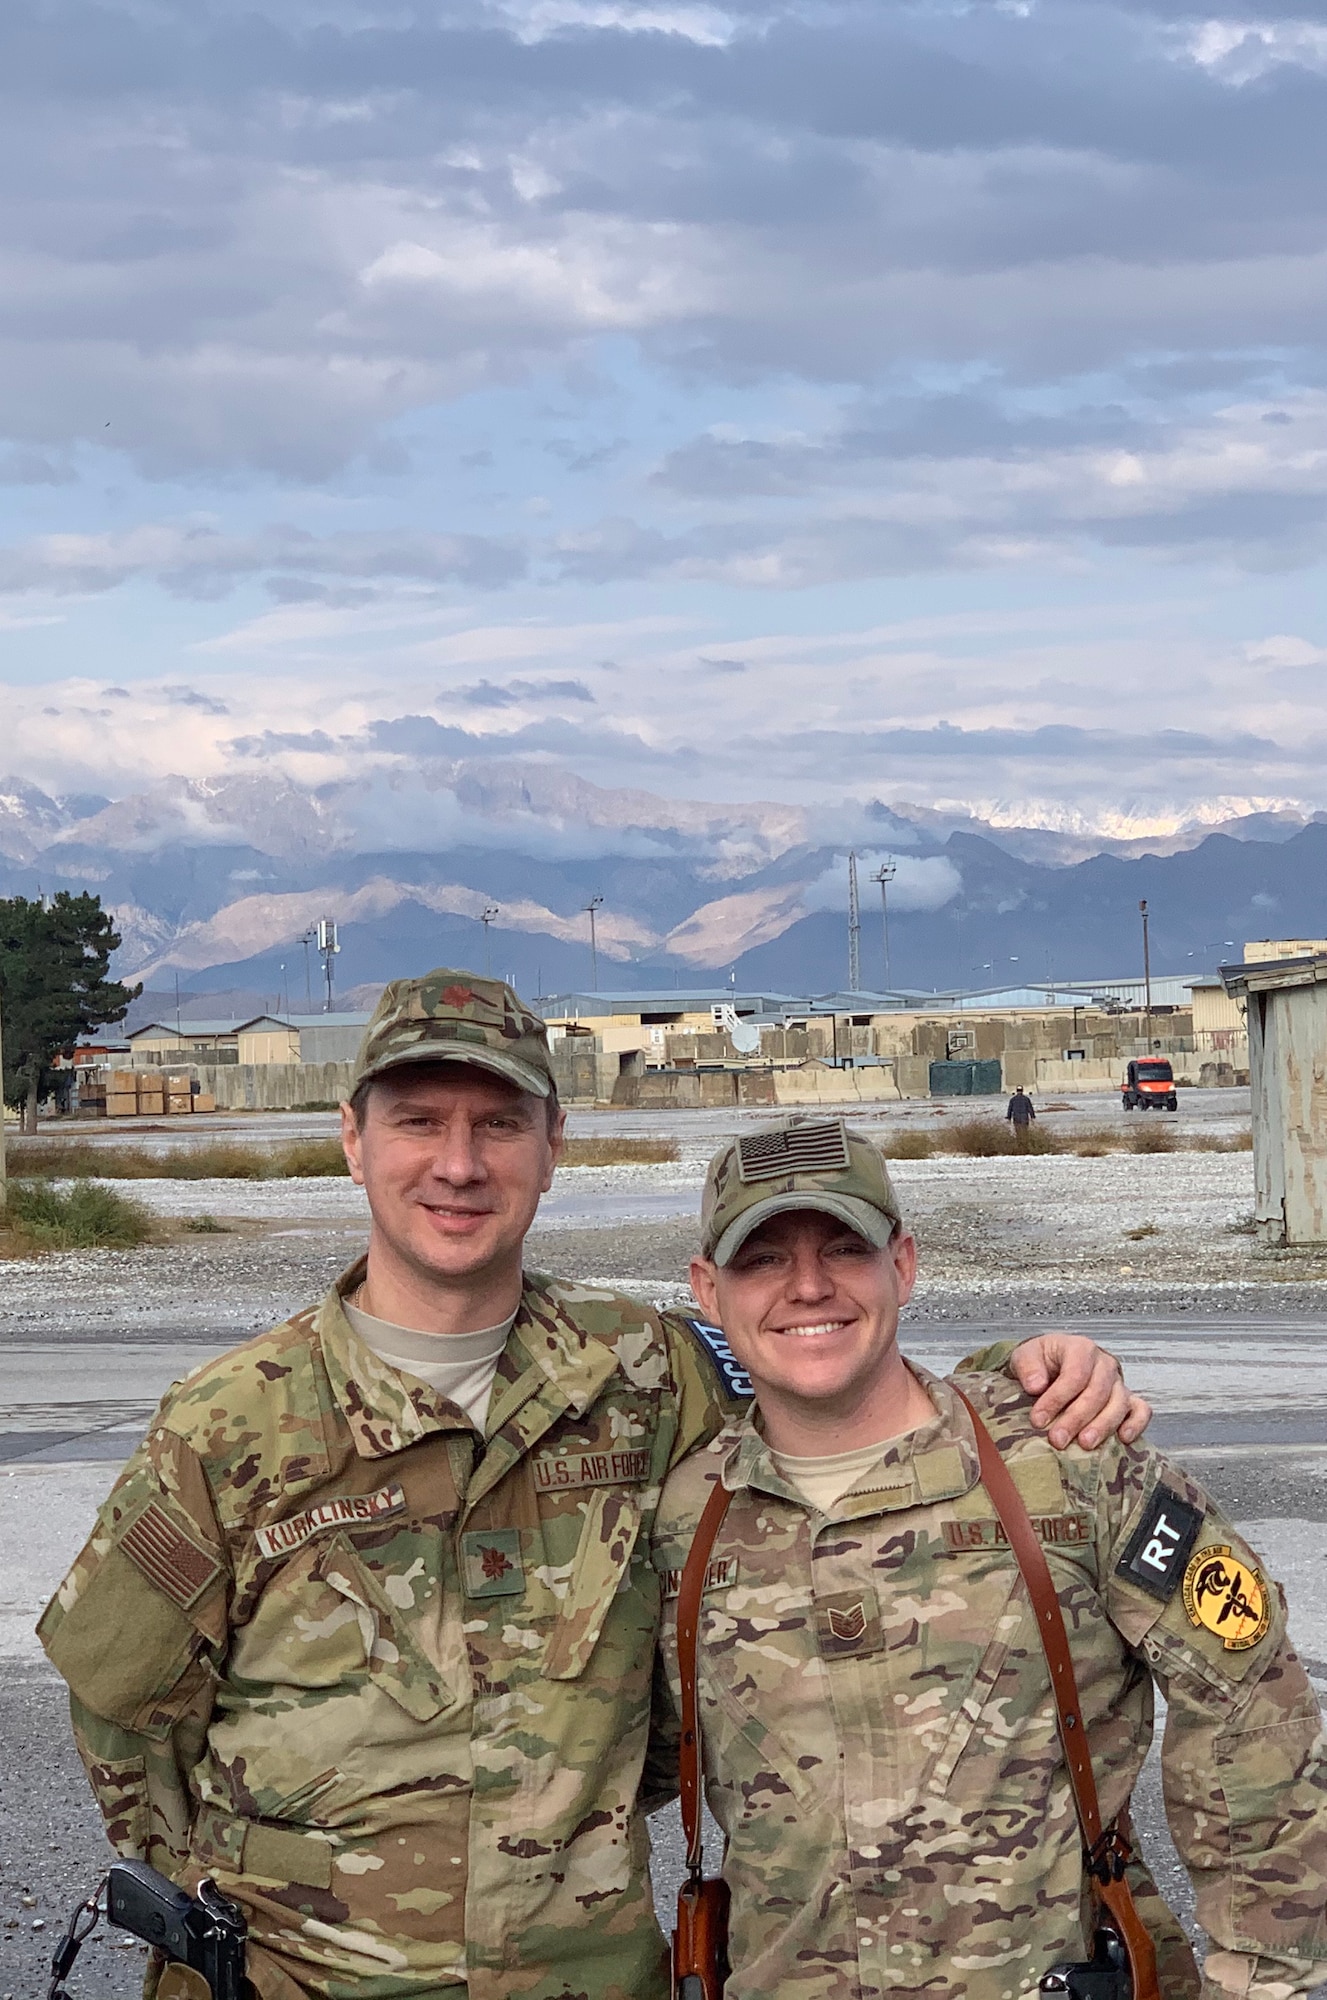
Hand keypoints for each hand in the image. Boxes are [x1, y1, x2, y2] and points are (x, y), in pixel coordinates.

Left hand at [1010, 1333, 1151, 1450]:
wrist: (1053, 1363)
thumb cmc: (1041, 1361)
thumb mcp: (1025, 1355)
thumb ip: (1028, 1367)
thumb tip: (1036, 1385)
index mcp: (1080, 1348)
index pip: (1075, 1374)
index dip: (1057, 1398)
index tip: (1038, 1419)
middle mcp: (1104, 1364)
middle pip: (1097, 1392)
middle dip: (1076, 1418)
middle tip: (1058, 1439)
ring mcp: (1118, 1382)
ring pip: (1119, 1403)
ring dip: (1102, 1426)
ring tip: (1085, 1444)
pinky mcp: (1128, 1399)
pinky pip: (1141, 1410)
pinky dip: (1136, 1424)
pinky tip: (1123, 1439)